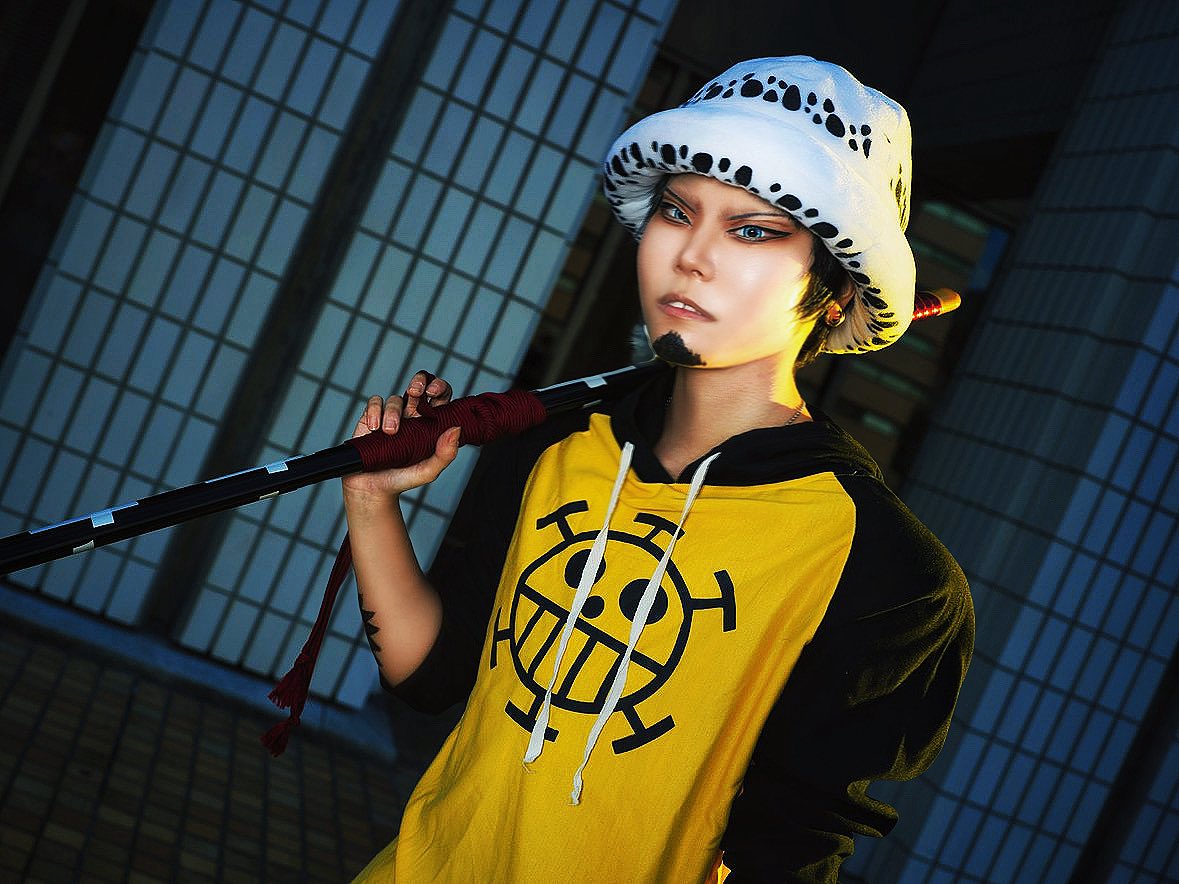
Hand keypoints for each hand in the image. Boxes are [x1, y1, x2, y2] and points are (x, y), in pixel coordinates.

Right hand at [342, 370, 459, 502]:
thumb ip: (445, 454)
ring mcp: (392, 415)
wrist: (373, 489)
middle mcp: (412, 416)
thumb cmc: (404, 479)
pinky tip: (374, 428)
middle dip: (419, 382)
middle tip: (416, 392)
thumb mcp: (429, 471)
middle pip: (419, 386)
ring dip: (393, 411)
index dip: (439, 387)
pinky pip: (375, 403)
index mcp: (430, 424)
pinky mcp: (371, 418)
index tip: (434, 392)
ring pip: (396, 398)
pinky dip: (374, 411)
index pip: (440, 397)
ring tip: (390, 432)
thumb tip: (457, 429)